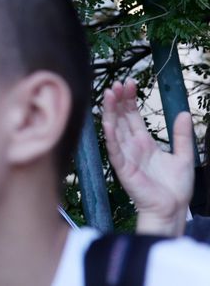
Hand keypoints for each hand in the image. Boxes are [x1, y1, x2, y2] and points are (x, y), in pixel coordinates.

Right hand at [103, 79, 194, 236]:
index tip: (129, 83)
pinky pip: (114, 150)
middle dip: (119, 100)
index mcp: (144, 143)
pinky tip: (108, 122)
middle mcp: (132, 146)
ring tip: (110, 94)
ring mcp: (126, 155)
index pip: (133, 116)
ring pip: (115, 129)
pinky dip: (110, 136)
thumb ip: (182, 135)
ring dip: (111, 111)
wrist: (173, 209)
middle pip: (121, 118)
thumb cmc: (175, 188)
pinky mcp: (123, 168)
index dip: (130, 100)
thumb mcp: (184, 156)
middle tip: (118, 83)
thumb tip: (184, 113)